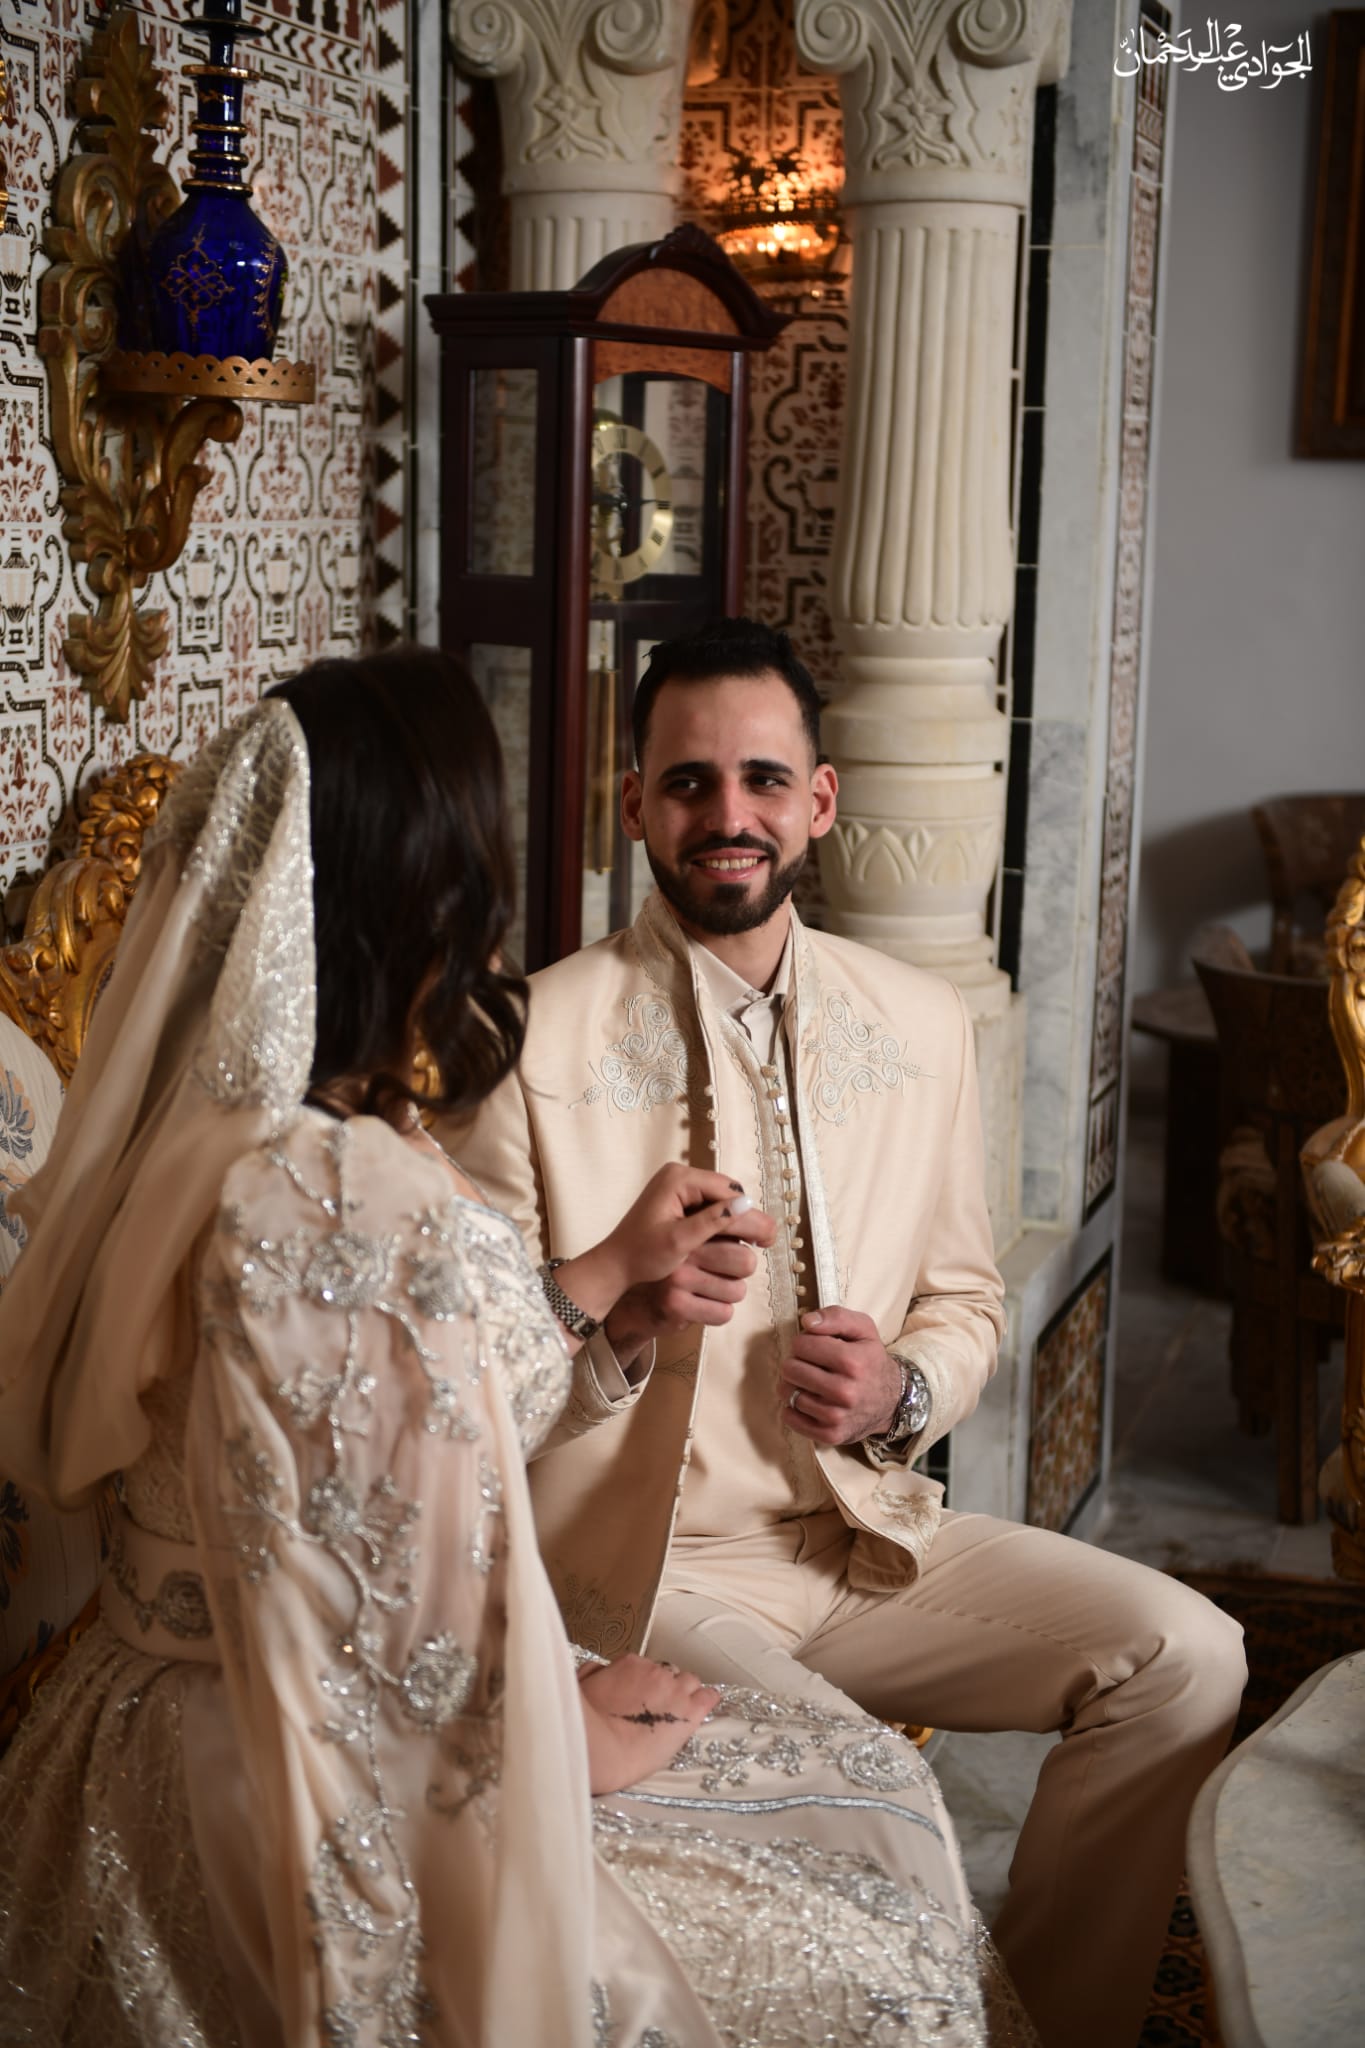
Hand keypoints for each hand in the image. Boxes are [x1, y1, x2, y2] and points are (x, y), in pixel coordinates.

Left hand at [547, 1166, 760, 1350]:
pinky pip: (708, 1205)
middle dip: (746, 1215)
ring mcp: (678, 1185)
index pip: (726, 1189)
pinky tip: (735, 1240)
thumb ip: (712, 1222)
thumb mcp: (679, 1241)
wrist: (616, 1264)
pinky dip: (722, 1221)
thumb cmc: (642, 1255)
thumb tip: (746, 1205)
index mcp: (678, 1178)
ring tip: (758, 1242)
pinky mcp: (677, 1198)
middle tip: (769, 1240)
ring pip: (719, 1199)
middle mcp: (679, 1175)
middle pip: (725, 1192)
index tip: (768, 1236)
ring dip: (736, 1219)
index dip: (749, 1212)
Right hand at [578, 1653, 719, 1792]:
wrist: (601, 1749)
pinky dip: (707, 1700)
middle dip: (664, 1688)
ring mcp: (675, 1689)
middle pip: (669, 1674)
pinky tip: (702, 1709)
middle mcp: (656, 1671)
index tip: (638, 1699)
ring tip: (677, 1712)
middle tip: (656, 1709)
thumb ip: (594, 1674)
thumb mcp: (581, 1687)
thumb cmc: (585, 1722)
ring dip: (685, 1694)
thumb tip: (600, 1670)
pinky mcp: (690, 1711)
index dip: (644, 1685)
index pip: (646, 1668)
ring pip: (690, 1682)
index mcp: (631, 1664)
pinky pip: (709, 1697)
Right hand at [604, 1201, 777, 1353]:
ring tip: (710, 1289)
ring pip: (737, 1290)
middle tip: (725, 1271)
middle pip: (746, 1261)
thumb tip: (768, 1229)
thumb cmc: (677, 1265)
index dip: (761, 1229)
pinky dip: (719, 1312)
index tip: (766, 1238)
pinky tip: (702, 1305)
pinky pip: (723, 1313)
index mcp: (691, 1226)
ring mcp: (678, 1277)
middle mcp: (684, 1248)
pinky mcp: (676, 1304)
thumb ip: (723, 1228)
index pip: (738, 1223)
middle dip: (742, 1270)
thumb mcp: (695, 1238)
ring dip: (730, 1293)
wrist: (637, 1300)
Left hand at [779, 1305, 900, 1446]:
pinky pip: (790, 1418)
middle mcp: (845, 1391)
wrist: (891, 1401)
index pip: (802, 1345)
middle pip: (791, 1369)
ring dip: (794, 1385)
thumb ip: (835, 1316)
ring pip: (788, 1393)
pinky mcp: (830, 1435)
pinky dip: (793, 1408)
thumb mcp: (863, 1329)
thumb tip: (807, 1321)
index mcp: (853, 1362)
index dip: (804, 1342)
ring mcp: (837, 1416)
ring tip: (809, 1382)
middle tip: (810, 1365)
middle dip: (796, 1363)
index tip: (814, 1347)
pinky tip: (808, 1400)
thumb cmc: (871, 1361)